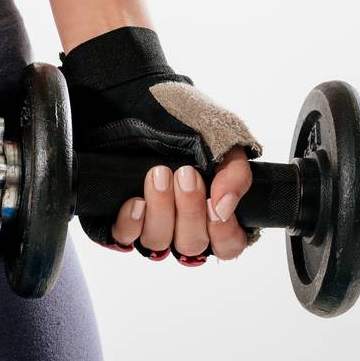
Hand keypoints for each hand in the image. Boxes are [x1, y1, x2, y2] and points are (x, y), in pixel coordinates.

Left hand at [104, 151, 254, 261]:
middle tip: (185, 175)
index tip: (215, 204)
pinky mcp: (124, 224)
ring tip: (159, 176)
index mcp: (214, 219)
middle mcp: (183, 230)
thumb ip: (236, 177)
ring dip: (161, 210)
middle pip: (191, 245)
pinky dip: (131, 222)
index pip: (228, 246)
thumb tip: (224, 208)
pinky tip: (136, 202)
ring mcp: (153, 229)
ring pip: (158, 241)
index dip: (223, 231)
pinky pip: (124, 237)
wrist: (151, 114)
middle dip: (189, 210)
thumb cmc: (194, 136)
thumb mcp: (226, 149)